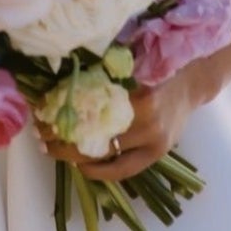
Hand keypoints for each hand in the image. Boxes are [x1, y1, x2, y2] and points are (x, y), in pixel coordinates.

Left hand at [34, 62, 209, 182]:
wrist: (191, 80)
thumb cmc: (154, 64)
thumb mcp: (129, 60)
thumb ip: (102, 71)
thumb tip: (59, 77)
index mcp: (136, 91)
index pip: (90, 105)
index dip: (62, 109)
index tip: (40, 109)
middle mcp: (146, 119)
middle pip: (94, 132)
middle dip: (61, 134)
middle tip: (39, 132)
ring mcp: (152, 140)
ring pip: (105, 153)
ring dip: (73, 153)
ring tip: (51, 149)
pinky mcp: (156, 154)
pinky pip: (124, 169)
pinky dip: (100, 170)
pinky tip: (80, 166)